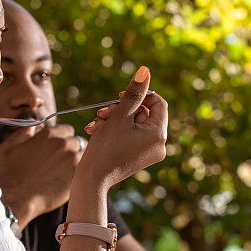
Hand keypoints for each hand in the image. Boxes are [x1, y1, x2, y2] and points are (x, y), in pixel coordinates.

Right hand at [0, 124, 85, 226]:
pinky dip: (79, 173)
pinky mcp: (77, 176)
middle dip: (71, 148)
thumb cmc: (8, 174)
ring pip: (84, 155)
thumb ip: (22, 132)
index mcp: (48, 134)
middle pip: (77, 141)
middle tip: (62, 161)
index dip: (62, 138)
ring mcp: (72, 160)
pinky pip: (85, 170)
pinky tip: (68, 180)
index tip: (58, 147)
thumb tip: (33, 122)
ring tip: (66, 171)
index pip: (67, 129)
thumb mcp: (6, 147)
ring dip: (77, 160)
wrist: (17, 199)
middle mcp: (63, 144)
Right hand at [76, 66, 166, 188]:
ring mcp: (148, 152)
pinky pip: (129, 136)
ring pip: (132, 124)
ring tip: (95, 124)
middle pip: (143, 113)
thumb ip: (134, 92)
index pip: (157, 103)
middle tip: (101, 112)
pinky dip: (114, 130)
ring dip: (113, 119)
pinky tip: (96, 131)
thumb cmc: (106, 148)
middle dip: (120, 110)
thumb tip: (146, 70)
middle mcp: (158, 145)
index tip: (120, 96)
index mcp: (159, 134)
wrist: (91, 180)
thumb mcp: (120, 116)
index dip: (140, 95)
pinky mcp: (138, 157)